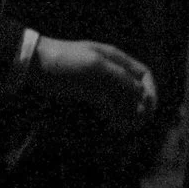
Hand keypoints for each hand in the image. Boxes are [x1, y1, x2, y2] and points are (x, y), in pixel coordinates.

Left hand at [29, 36, 157, 127]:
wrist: (37, 64)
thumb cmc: (65, 61)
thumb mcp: (94, 66)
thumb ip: (119, 77)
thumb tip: (141, 92)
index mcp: (116, 59)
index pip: (144, 74)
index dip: (151, 91)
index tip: (149, 109)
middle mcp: (112, 70)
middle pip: (136, 90)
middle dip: (140, 107)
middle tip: (137, 125)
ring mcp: (102, 82)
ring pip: (124, 100)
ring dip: (129, 114)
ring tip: (126, 128)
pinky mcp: (90, 93)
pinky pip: (110, 106)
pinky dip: (116, 115)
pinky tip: (115, 125)